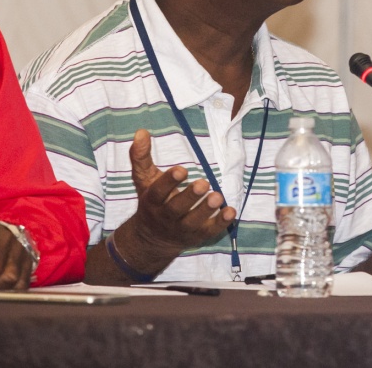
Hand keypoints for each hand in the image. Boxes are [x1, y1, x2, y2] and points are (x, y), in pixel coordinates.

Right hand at [109, 129, 235, 274]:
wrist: (152, 239)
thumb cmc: (152, 201)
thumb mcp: (143, 179)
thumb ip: (140, 156)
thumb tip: (141, 131)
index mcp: (152, 200)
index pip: (158, 192)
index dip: (169, 182)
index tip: (182, 170)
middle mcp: (165, 217)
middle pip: (176, 209)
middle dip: (190, 197)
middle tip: (203, 183)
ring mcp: (182, 229)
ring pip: (193, 222)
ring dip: (206, 210)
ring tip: (217, 196)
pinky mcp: (197, 237)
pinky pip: (209, 232)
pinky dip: (220, 224)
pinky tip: (230, 212)